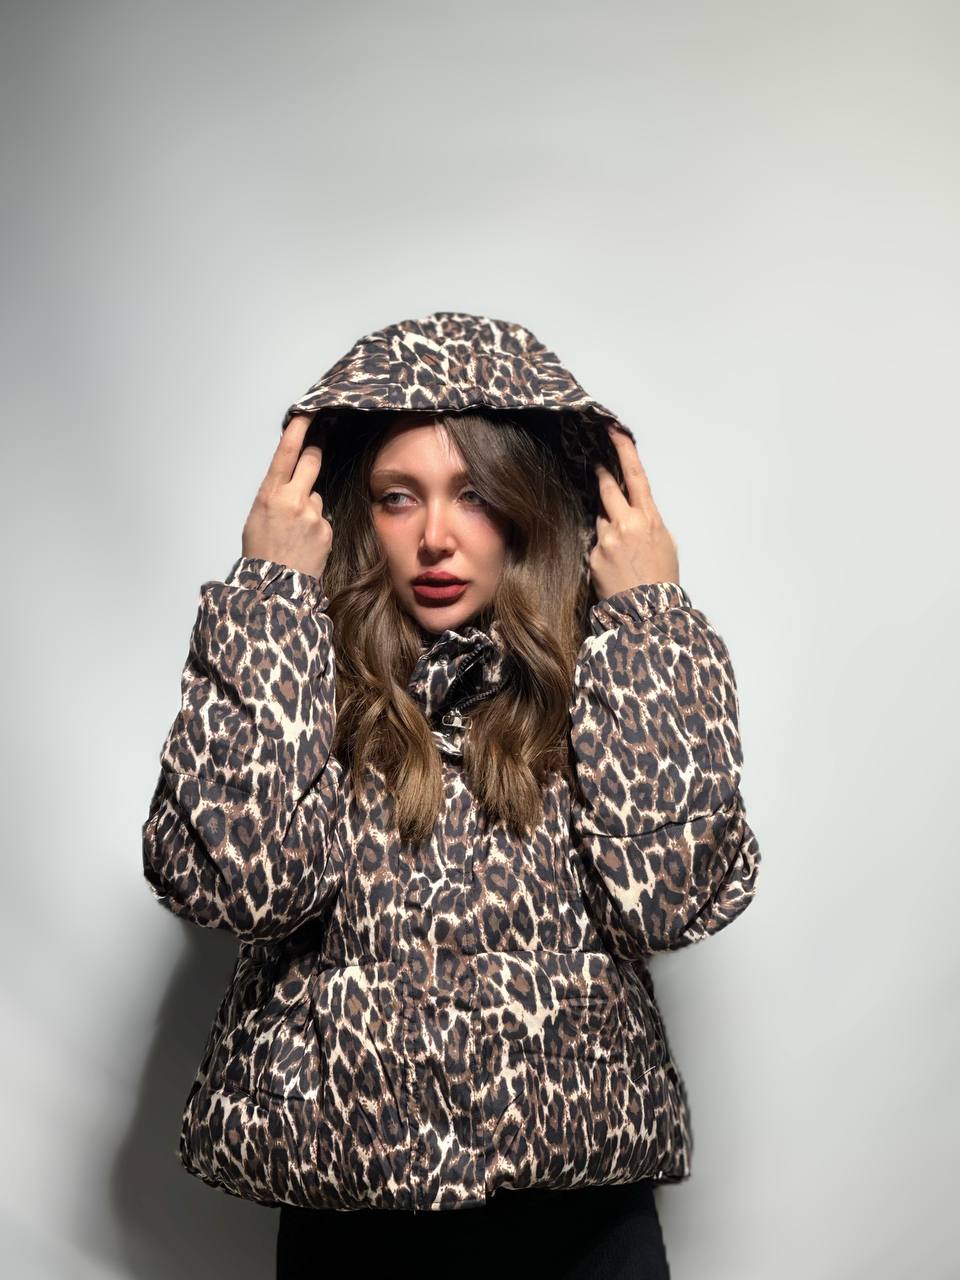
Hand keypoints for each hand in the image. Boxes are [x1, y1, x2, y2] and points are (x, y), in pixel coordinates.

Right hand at [240, 414, 332, 580]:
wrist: (274, 586)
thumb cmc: (261, 552)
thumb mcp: (257, 516)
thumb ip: (275, 494)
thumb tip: (291, 482)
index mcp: (269, 494)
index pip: (287, 452)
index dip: (300, 428)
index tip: (309, 412)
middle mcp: (293, 500)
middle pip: (312, 461)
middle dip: (316, 451)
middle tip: (319, 445)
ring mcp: (313, 515)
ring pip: (316, 497)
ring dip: (309, 506)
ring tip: (296, 531)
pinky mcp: (326, 530)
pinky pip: (323, 519)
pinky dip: (316, 528)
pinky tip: (305, 543)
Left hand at [590, 424, 679, 599]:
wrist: (648, 610)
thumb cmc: (661, 577)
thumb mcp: (665, 542)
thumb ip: (647, 521)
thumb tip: (633, 511)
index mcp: (649, 518)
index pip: (635, 477)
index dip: (623, 451)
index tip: (613, 432)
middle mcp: (626, 524)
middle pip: (607, 489)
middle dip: (601, 475)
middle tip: (596, 464)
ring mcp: (607, 539)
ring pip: (601, 520)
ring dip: (608, 527)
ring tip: (622, 550)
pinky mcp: (594, 555)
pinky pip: (595, 544)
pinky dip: (602, 550)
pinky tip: (614, 566)